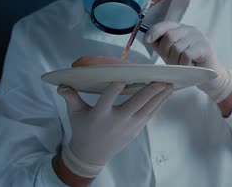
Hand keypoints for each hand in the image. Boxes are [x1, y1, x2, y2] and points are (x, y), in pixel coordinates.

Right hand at [57, 82, 172, 177]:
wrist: (91, 155)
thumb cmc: (82, 130)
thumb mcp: (74, 114)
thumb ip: (70, 98)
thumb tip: (61, 85)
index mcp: (99, 115)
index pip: (108, 97)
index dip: (116, 87)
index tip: (125, 76)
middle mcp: (116, 120)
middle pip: (135, 103)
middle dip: (150, 91)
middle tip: (161, 78)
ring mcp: (128, 126)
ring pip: (147, 109)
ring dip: (159, 97)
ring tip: (170, 84)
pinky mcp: (136, 130)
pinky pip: (150, 115)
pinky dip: (159, 105)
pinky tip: (167, 95)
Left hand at [144, 21, 231, 102]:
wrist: (209, 76)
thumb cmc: (188, 64)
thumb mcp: (171, 53)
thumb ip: (161, 45)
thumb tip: (147, 39)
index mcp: (180, 29)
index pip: (165, 25)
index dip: (154, 31)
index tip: (147, 41)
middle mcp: (189, 30)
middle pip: (170, 36)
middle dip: (166, 51)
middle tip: (172, 62)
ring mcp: (198, 37)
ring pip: (177, 47)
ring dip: (176, 61)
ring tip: (182, 66)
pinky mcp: (205, 47)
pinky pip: (187, 54)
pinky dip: (185, 64)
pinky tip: (190, 67)